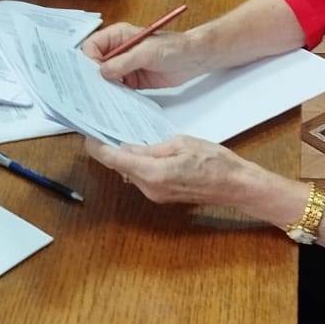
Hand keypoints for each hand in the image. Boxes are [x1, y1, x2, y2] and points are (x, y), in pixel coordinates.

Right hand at [81, 23, 202, 89]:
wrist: (193, 59)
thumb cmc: (173, 47)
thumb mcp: (147, 52)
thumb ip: (124, 62)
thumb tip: (102, 72)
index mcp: (117, 36)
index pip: (92, 46)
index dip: (89, 59)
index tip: (94, 73)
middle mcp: (117, 50)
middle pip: (94, 63)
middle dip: (92, 75)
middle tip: (93, 89)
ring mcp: (124, 66)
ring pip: (104, 78)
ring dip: (103, 87)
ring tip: (102, 97)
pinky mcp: (131, 81)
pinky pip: (117, 88)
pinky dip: (114, 94)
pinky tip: (114, 101)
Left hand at [84, 133, 249, 206]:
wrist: (236, 186)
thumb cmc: (214, 162)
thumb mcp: (181, 143)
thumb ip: (151, 147)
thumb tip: (127, 147)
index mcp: (153, 173)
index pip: (115, 160)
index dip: (98, 147)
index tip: (88, 134)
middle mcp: (150, 188)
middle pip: (120, 167)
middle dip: (110, 148)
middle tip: (104, 127)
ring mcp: (156, 195)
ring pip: (130, 172)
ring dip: (124, 156)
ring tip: (122, 134)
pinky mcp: (162, 195)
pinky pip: (142, 177)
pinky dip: (137, 164)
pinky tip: (142, 149)